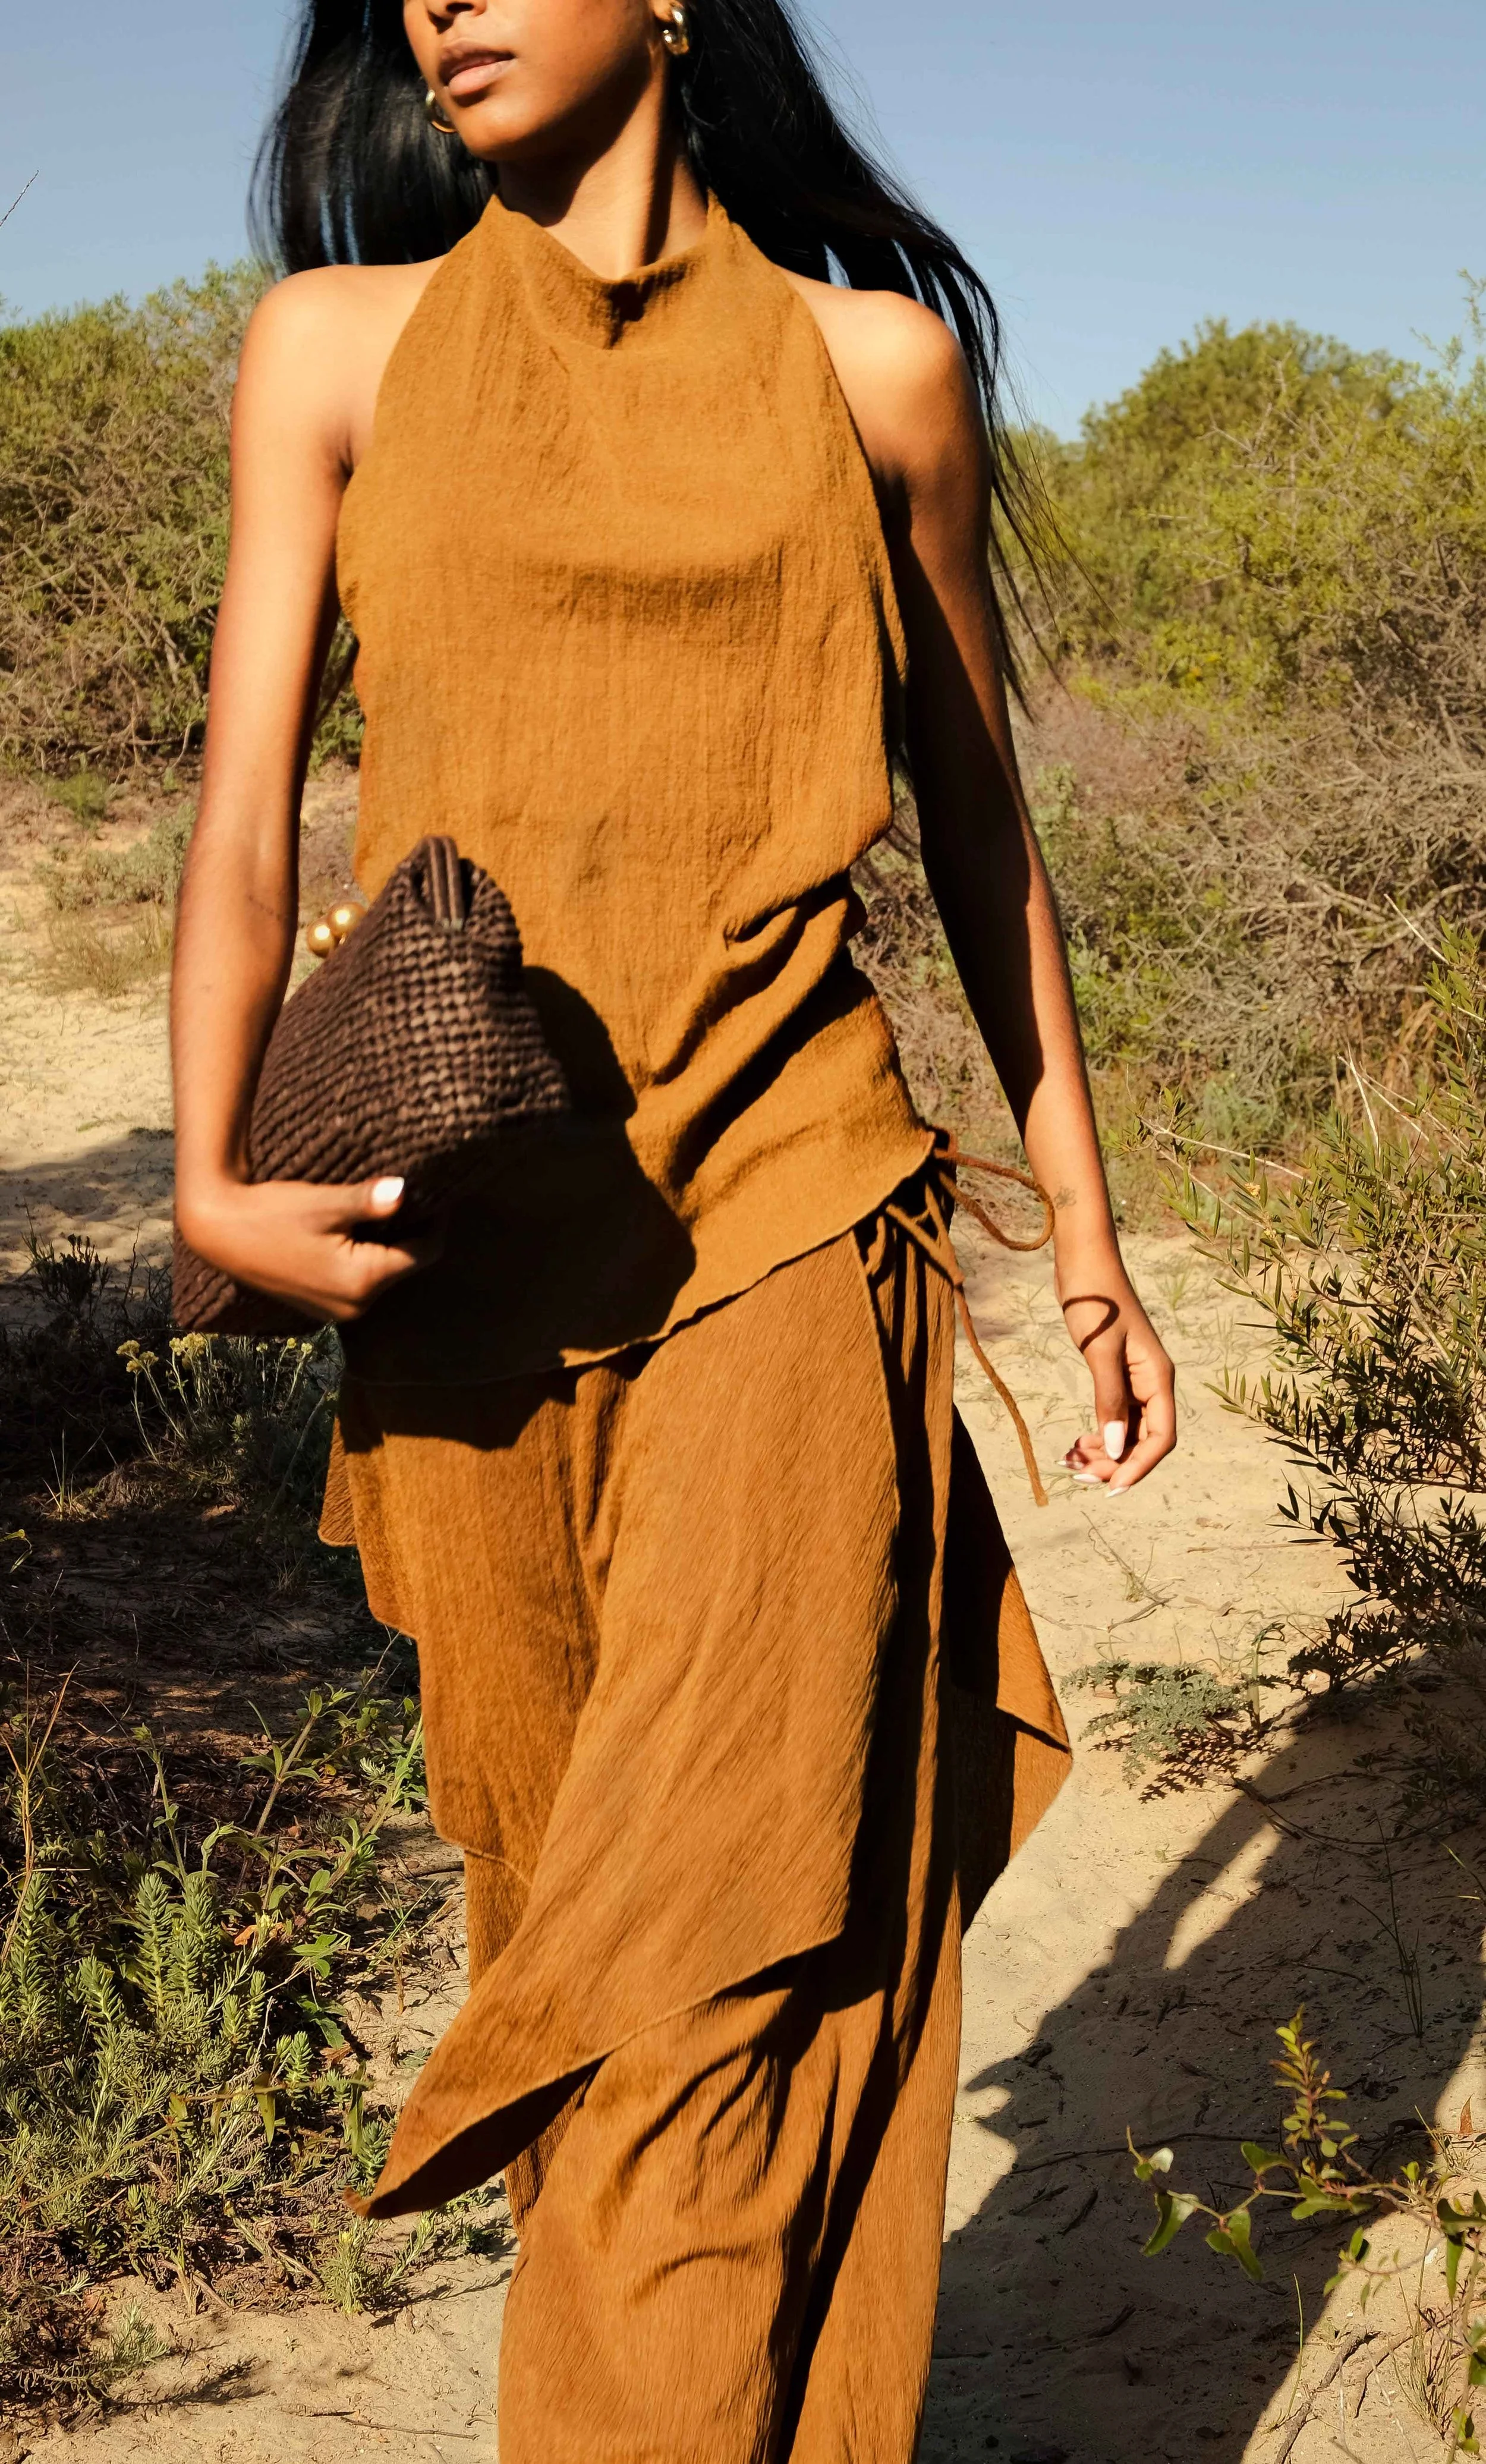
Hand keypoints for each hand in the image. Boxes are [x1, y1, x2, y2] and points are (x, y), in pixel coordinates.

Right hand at [178, 1174, 442, 1323]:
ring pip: (382, 1275)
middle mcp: (355, 1306)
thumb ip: (367, 1201)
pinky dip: (364, 1259)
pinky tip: (352, 1232)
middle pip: (404, 1266)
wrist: (218, 1231)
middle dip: (409, 1234)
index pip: (423, 1254)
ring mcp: (336, 1311)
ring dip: (385, 1246)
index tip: (435, 1193)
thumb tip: (404, 1190)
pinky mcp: (321, 1308)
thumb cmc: (271, 1213)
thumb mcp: (323, 1203)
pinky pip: (359, 1283)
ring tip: (381, 1212)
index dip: (434, 1222)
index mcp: (361, 1282)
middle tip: (410, 1197)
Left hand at [1058, 1269, 1175, 1493]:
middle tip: (1076, 1476)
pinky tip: (1072, 1445)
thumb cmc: (1095, 1301)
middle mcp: (1151, 1384)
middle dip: (1113, 1463)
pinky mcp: (1115, 1377)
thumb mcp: (1100, 1350)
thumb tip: (1113, 1448)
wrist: (1083, 1264)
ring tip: (1068, 1462)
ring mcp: (1134, 1382)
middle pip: (1142, 1440)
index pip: (1161, 1437)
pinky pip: (1112, 1418)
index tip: (1110, 1487)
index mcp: (1158, 1378)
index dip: (1139, 1466)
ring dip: (1101, 1453)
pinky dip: (1095, 1435)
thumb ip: (1109, 1399)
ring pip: (1125, 1432)